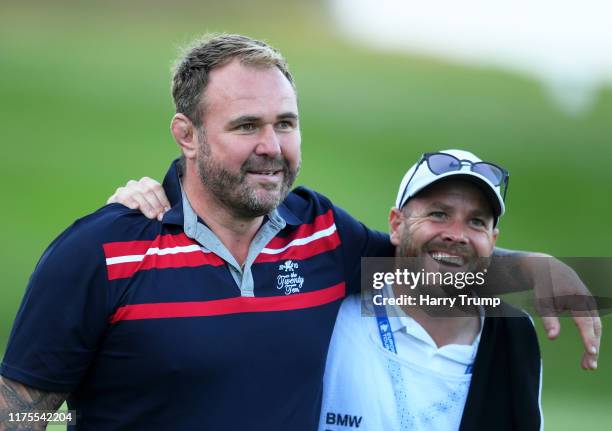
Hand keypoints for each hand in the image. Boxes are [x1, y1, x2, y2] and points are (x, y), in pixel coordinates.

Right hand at [107, 177, 169, 220]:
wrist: (122, 224)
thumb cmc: (143, 216)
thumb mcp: (153, 211)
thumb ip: (160, 209)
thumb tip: (167, 213)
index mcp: (146, 184)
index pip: (156, 187)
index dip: (162, 199)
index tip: (167, 211)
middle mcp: (135, 185)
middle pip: (147, 190)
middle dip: (155, 204)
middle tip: (159, 216)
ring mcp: (124, 190)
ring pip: (136, 193)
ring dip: (145, 205)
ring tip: (151, 215)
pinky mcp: (114, 198)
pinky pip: (122, 196)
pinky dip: (130, 201)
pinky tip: (135, 207)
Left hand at [529, 254, 601, 370]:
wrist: (550, 268)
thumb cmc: (544, 287)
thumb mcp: (542, 302)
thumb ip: (548, 320)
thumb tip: (553, 338)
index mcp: (576, 299)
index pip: (585, 322)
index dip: (588, 338)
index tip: (591, 352)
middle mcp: (587, 301)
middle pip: (594, 327)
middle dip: (593, 347)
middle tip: (588, 367)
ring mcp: (590, 303)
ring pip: (596, 327)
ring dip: (594, 345)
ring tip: (586, 365)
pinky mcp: (589, 305)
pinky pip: (593, 323)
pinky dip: (592, 337)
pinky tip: (588, 351)